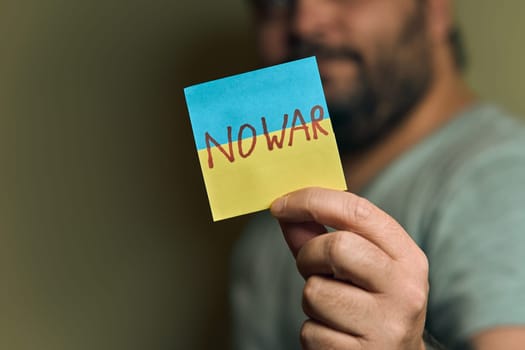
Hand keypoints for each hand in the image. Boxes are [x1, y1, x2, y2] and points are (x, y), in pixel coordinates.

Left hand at [270, 187, 428, 349]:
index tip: (279, 204)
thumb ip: (322, 237)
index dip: (311, 201)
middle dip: (308, 256)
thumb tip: (286, 214)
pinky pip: (311, 331)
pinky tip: (336, 335)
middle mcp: (405, 290)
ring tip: (334, 309)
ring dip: (311, 299)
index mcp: (408, 258)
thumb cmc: (371, 305)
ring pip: (315, 292)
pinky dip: (313, 332)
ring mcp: (386, 326)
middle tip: (311, 268)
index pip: (357, 211)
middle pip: (336, 248)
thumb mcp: (359, 267)